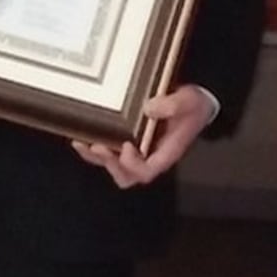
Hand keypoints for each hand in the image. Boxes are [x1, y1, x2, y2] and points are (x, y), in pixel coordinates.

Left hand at [71, 85, 215, 189]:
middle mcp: (150, 157)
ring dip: (96, 158)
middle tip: (98, 147)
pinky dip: (94, 150)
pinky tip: (80, 138)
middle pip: (127, 175)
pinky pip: (110, 154)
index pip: (147, 170)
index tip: (126, 146)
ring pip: (114, 167)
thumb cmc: (194, 106)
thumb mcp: (189, 101)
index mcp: (166, 153)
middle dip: (110, 164)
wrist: (196, 103)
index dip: (133, 163)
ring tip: (80, 143)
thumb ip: (173, 105)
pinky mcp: (130, 142)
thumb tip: (149, 108)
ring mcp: (139, 152)